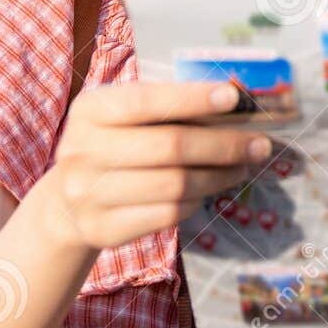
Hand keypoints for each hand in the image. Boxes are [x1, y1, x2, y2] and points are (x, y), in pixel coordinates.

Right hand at [41, 80, 269, 252]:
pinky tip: (210, 190)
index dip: (192, 99)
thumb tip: (235, 106)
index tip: (234, 98)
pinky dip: (197, 201)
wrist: (68, 202)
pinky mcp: (103, 229)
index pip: (146, 101)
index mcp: (91, 110)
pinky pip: (167, 214)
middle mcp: (82, 150)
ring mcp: (88, 194)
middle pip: (170, 147)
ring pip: (175, 185)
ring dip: (219, 176)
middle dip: (223, 144)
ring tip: (243, 167)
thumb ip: (170, 108)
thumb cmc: (115, 144)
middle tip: (259, 144)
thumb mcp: (127, 117)